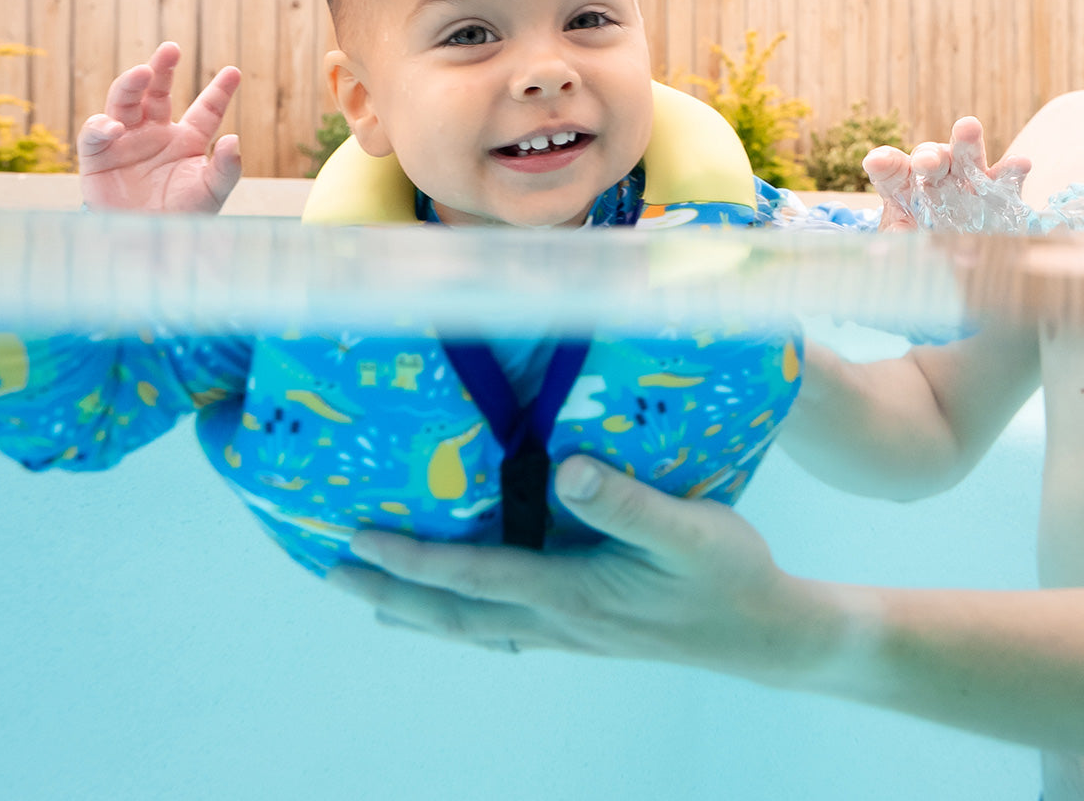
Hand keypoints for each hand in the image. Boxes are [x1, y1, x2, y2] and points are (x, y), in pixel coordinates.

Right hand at [77, 42, 241, 212]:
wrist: (148, 245)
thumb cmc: (184, 218)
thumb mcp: (212, 193)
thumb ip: (226, 168)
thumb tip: (234, 139)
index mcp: (188, 140)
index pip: (206, 109)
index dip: (219, 90)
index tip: (234, 72)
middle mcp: (156, 133)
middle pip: (158, 93)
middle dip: (162, 69)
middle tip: (171, 49)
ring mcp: (126, 141)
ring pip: (124, 102)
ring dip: (130, 85)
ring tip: (142, 72)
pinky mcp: (98, 157)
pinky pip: (95, 134)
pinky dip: (101, 127)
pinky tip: (114, 128)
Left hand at [329, 456, 830, 679]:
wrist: (768, 637)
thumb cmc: (731, 576)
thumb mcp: (690, 529)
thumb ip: (625, 500)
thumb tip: (565, 466)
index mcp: (573, 593)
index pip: (471, 577)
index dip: (410, 559)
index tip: (358, 540)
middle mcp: (560, 620)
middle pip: (455, 612)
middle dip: (390, 593)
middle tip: (334, 574)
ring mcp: (572, 633)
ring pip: (475, 626)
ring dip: (419, 611)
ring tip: (377, 598)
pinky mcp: (588, 632)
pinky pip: (505, 628)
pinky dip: (466, 619)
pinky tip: (465, 616)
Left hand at [862, 116, 1030, 232]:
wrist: (953, 259)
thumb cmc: (917, 244)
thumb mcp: (901, 243)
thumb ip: (897, 236)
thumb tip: (900, 235)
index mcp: (902, 186)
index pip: (890, 170)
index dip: (884, 163)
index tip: (875, 162)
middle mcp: (935, 177)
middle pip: (930, 158)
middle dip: (928, 156)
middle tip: (926, 161)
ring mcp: (967, 181)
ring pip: (966, 157)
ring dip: (966, 142)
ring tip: (968, 127)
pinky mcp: (997, 193)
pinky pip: (1004, 178)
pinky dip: (1011, 170)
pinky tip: (1019, 163)